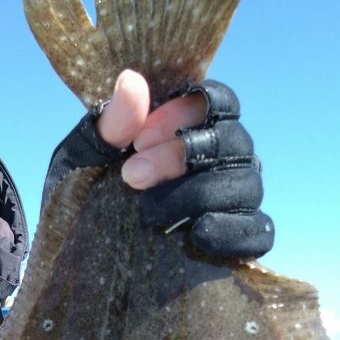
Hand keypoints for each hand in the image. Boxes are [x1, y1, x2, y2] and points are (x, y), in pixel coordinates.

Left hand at [96, 69, 273, 259]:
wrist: (83, 260)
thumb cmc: (85, 198)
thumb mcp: (84, 159)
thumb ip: (109, 123)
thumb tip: (132, 80)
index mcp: (193, 127)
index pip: (217, 100)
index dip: (184, 112)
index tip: (139, 138)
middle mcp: (224, 158)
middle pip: (231, 140)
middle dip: (180, 155)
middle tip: (131, 176)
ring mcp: (237, 198)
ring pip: (244, 183)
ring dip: (194, 194)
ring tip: (148, 212)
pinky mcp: (242, 240)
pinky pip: (257, 229)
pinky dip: (230, 230)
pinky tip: (195, 234)